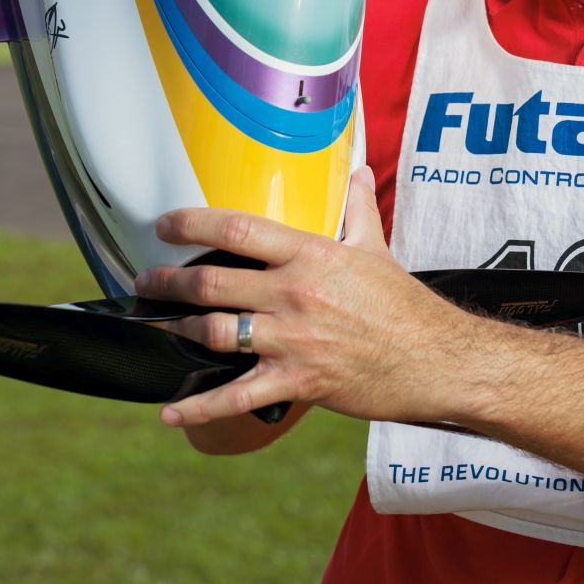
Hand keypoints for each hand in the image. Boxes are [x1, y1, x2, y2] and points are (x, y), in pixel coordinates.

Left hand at [134, 167, 474, 427]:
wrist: (436, 360)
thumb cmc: (404, 305)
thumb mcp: (377, 248)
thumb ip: (357, 208)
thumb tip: (354, 171)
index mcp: (312, 255)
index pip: (239, 229)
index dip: (193, 224)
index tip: (165, 225)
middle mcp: (296, 293)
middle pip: (214, 282)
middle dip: (169, 282)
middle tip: (147, 281)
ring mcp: (294, 340)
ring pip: (218, 333)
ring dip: (181, 332)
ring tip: (163, 328)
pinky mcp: (297, 382)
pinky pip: (237, 396)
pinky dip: (198, 408)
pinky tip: (171, 412)